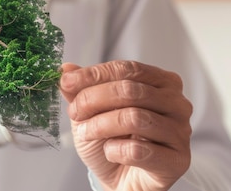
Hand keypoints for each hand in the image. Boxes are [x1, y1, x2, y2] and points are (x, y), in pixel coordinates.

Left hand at [60, 61, 192, 190]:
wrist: (119, 178)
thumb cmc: (111, 139)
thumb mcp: (89, 110)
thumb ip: (80, 89)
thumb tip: (66, 69)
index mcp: (161, 81)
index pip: (126, 69)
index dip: (93, 74)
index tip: (67, 82)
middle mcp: (177, 103)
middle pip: (130, 90)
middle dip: (93, 100)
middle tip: (74, 112)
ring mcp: (181, 132)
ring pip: (134, 118)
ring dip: (100, 126)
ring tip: (86, 132)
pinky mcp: (178, 160)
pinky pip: (139, 151)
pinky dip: (115, 150)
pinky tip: (110, 151)